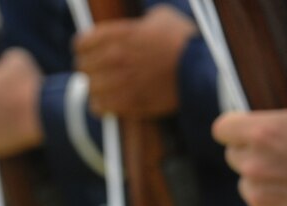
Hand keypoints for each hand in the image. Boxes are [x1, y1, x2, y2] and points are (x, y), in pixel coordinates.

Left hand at [74, 4, 196, 117]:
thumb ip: (141, 22)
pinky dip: (103, 106)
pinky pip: (104, 108)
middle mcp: (115, 58)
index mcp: (119, 34)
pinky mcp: (133, 103)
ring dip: (96, 89)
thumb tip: (139, 26)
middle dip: (90, 68)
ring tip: (104, 90)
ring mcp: (123, 83)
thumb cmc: (186, 40)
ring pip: (91, 90)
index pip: (81, 43)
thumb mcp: (162, 17)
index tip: (91, 51)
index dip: (85, 47)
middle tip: (100, 72)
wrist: (205, 69)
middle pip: (83, 67)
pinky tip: (110, 104)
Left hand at [213, 66, 286, 205]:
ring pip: (250, 189)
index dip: (235, 128)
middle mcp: (255, 166)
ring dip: (266, 186)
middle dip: (254, 156)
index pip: (222, 128)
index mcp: (263, 132)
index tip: (249, 132)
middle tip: (284, 157)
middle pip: (235, 159)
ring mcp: (261, 199)